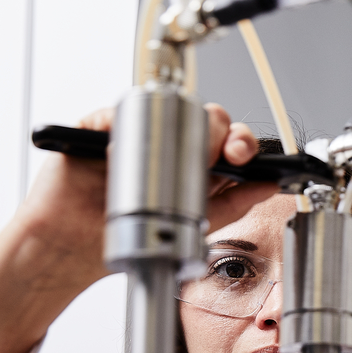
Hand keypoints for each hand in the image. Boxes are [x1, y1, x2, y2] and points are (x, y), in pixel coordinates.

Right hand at [0, 103, 274, 352]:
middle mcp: (166, 143)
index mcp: (192, 162)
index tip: (244, 154)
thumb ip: (237, 202)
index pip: (223, 137)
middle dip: (220, 130)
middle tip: (223, 154)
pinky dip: (117, 125)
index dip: (238, 140)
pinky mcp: (96, 129)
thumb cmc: (132, 234)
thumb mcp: (198, 222)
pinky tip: (119, 144)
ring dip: (175, 120)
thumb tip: (274, 185)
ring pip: (165, 105)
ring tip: (174, 150)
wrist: (76, 247)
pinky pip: (110, 114)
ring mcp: (132, 133)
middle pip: (202, 116)